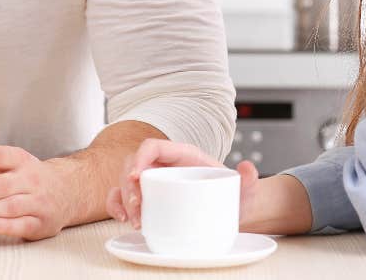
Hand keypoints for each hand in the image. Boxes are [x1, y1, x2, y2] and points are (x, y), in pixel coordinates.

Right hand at [105, 139, 259, 230]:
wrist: (227, 213)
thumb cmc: (230, 197)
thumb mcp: (242, 190)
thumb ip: (249, 179)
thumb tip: (248, 168)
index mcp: (182, 154)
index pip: (152, 146)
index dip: (140, 158)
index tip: (136, 177)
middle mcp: (163, 164)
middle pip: (133, 163)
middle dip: (128, 184)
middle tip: (136, 207)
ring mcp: (153, 180)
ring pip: (124, 180)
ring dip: (122, 198)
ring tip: (133, 219)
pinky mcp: (147, 197)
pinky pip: (122, 196)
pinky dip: (117, 205)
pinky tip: (122, 218)